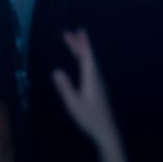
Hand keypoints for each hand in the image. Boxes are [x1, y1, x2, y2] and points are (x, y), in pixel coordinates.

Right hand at [51, 29, 117, 147]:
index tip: (79, 31)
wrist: (106, 130)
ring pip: (89, 62)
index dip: (83, 44)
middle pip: (88, 57)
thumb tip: (56, 71)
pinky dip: (84, 59)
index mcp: (91, 79)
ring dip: (81, 50)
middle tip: (69, 33)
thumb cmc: (89, 119)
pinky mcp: (98, 87)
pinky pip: (90, 67)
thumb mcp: (73, 105)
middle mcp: (96, 78)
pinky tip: (81, 60)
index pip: (87, 57)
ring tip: (73, 42)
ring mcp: (98, 82)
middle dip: (79, 44)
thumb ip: (65, 88)